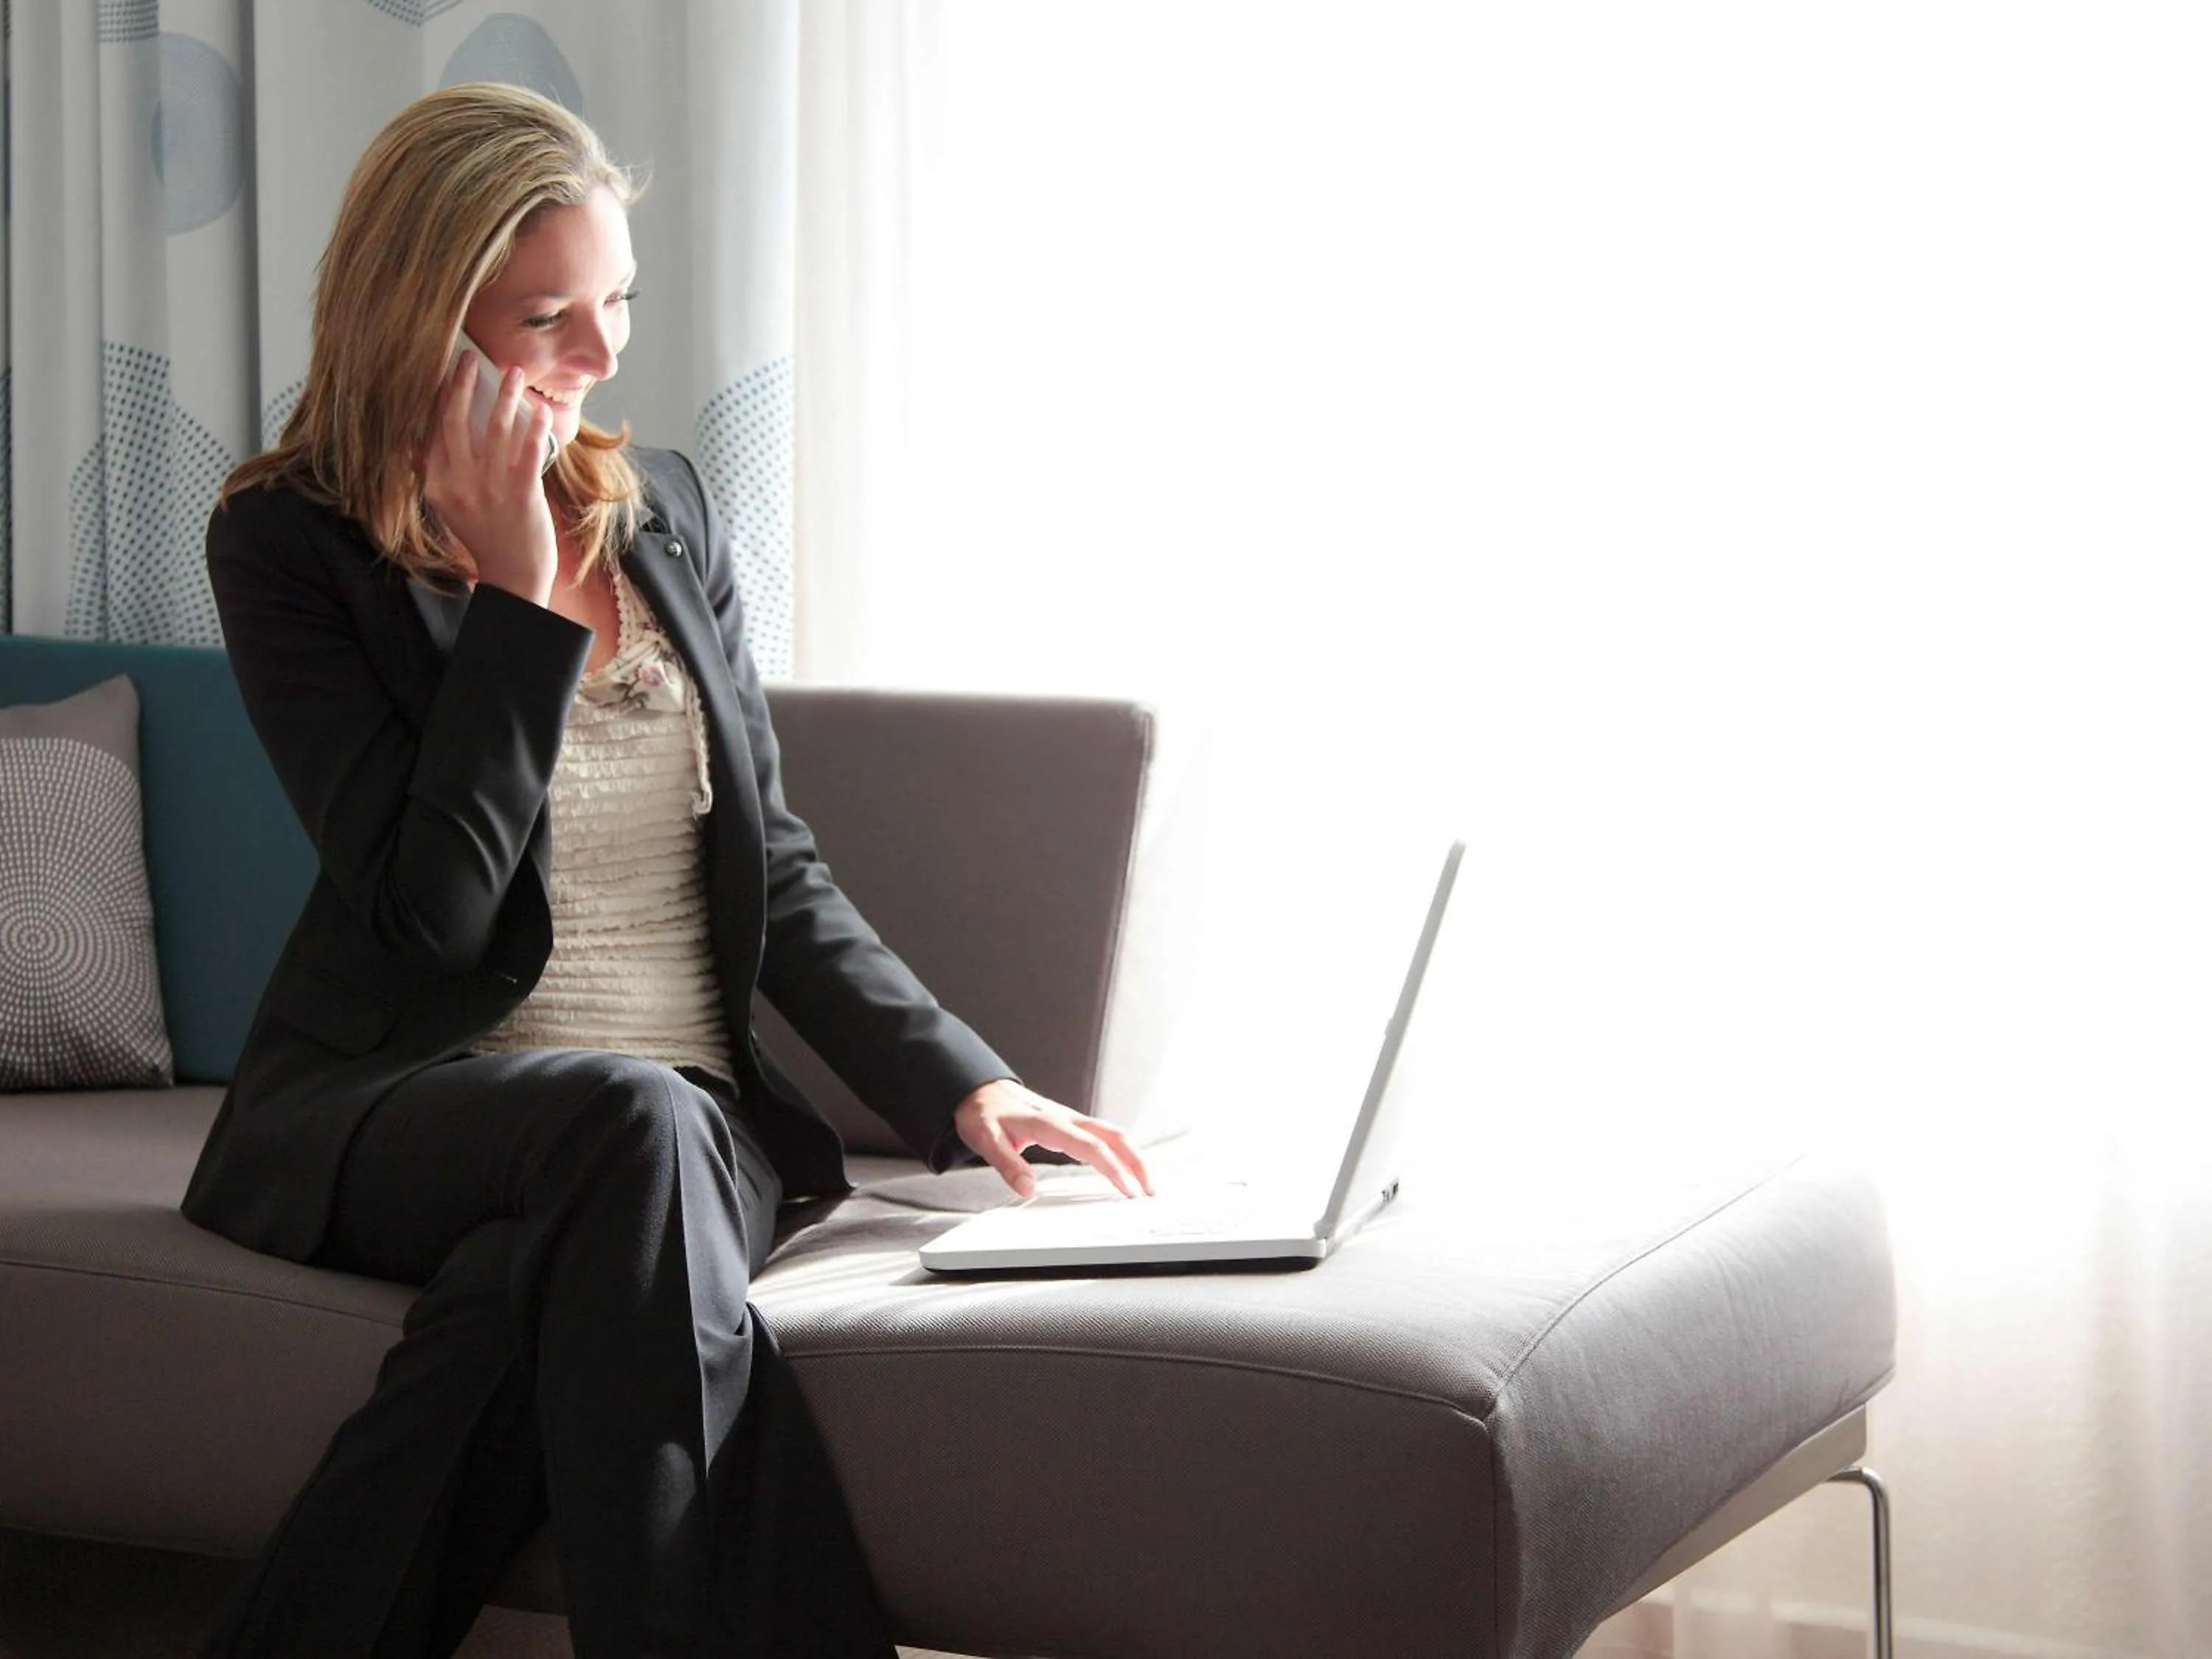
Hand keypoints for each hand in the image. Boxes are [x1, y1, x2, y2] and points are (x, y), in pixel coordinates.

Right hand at [421, 351, 558, 604]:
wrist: (513, 576)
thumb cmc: (486, 537)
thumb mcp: (449, 506)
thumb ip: (439, 473)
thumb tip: (425, 436)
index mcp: (436, 484)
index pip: (431, 430)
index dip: (437, 396)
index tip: (444, 370)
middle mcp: (458, 483)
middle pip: (455, 420)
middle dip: (461, 383)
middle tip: (470, 358)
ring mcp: (490, 488)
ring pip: (494, 427)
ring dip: (505, 395)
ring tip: (514, 372)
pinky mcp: (521, 493)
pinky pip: (528, 449)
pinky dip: (533, 425)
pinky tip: (540, 408)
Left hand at [953, 1079, 1152, 1200]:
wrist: (979, 1089)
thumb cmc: (983, 1113)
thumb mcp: (985, 1140)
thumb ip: (1007, 1164)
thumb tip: (1028, 1188)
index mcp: (1048, 1123)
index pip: (1091, 1147)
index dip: (1114, 1169)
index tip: (1129, 1190)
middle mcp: (1065, 1118)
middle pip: (1114, 1135)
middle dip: (1137, 1162)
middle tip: (1150, 1191)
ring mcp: (1071, 1119)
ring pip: (1113, 1132)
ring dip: (1134, 1156)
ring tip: (1146, 1182)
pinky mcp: (1070, 1122)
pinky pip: (1105, 1133)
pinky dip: (1123, 1149)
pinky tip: (1126, 1164)